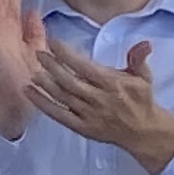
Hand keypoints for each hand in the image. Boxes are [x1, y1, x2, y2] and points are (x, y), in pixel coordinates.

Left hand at [34, 33, 173, 174]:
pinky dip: (42, 104)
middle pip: (70, 82)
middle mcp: (99, 99)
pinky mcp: (82, 127)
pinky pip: (58, 115)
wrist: (143, 132)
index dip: (67, 55)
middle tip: (39, 53)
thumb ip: (138, 58)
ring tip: (33, 71)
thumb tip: (144, 42)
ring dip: (45, 84)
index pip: (85, 67)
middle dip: (52, 66)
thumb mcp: (143, 77)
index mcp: (113, 84)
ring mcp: (89, 115)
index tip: (53, 43)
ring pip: (63, 97)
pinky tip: (29, 91)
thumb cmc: (141, 100)